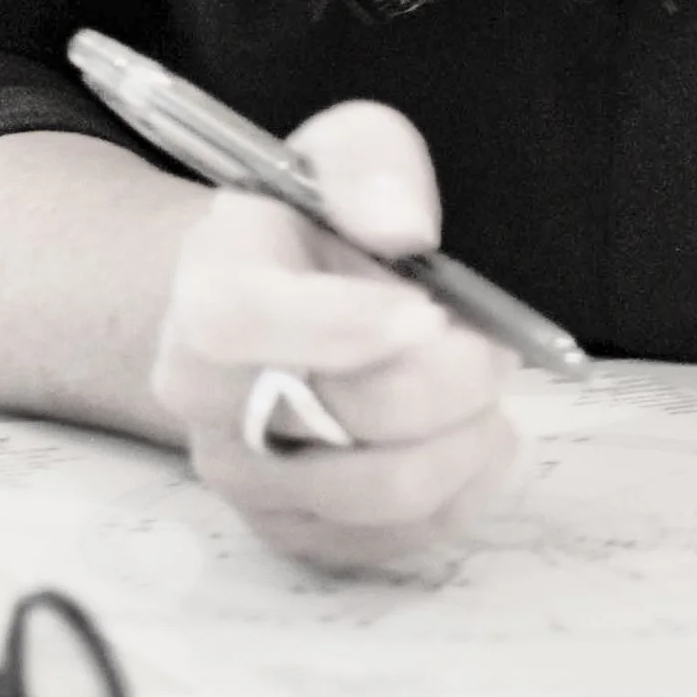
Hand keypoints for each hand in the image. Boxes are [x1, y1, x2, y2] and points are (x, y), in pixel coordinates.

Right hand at [148, 100, 517, 572]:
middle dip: (447, 382)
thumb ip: (370, 165)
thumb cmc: (311, 229)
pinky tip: (474, 441)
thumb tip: (399, 223)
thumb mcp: (342, 155)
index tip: (430, 314)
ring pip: (377, 492)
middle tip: (493, 348)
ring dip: (464, 442)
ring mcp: (241, 473)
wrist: (266, 310)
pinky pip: (393, 541)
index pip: (243, 320)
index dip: (342, 325)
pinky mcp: (289, 530)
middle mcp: (203, 394)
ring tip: (486, 394)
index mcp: (206, 288)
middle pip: (334, 417)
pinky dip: (461, 494)